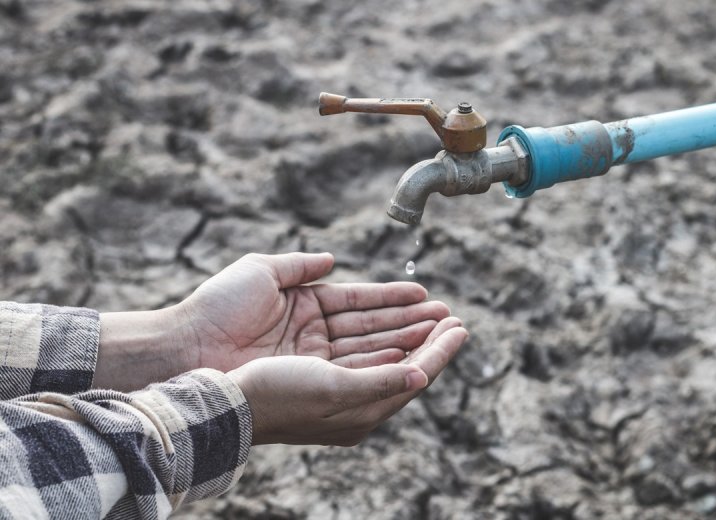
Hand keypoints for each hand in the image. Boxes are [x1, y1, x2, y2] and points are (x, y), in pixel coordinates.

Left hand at [178, 253, 450, 371]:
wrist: (186, 347)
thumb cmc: (216, 307)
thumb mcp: (262, 272)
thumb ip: (300, 265)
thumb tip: (332, 259)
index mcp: (306, 307)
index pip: (361, 302)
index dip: (394, 298)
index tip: (424, 293)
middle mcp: (315, 337)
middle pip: (374, 329)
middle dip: (413, 322)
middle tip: (449, 316)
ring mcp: (315, 361)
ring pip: (374, 350)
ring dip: (410, 341)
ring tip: (445, 331)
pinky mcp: (314, 383)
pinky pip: (360, 373)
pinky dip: (390, 364)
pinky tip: (419, 356)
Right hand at [227, 317, 467, 445]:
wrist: (227, 401)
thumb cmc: (278, 396)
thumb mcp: (334, 389)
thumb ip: (381, 382)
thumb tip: (423, 375)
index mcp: (363, 412)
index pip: (415, 375)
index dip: (440, 350)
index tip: (462, 326)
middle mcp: (355, 402)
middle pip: (404, 364)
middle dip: (429, 339)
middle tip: (453, 316)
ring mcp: (338, 387)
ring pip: (384, 354)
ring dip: (408, 332)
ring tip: (432, 313)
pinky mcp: (320, 373)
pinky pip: (362, 352)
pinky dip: (381, 337)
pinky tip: (392, 328)